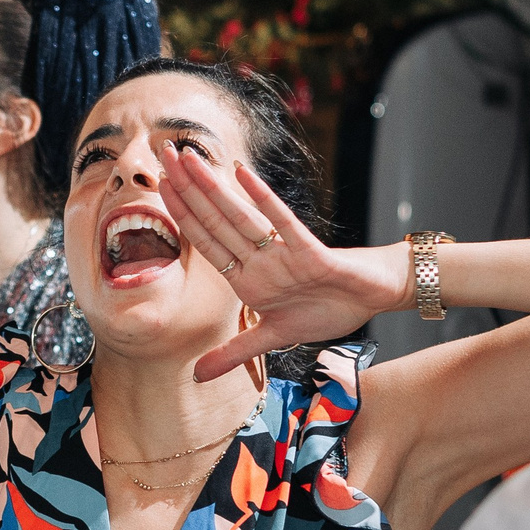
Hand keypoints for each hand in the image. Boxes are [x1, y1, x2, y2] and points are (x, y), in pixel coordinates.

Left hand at [157, 144, 408, 382]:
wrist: (371, 299)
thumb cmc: (325, 309)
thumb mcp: (273, 338)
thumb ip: (233, 353)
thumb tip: (195, 377)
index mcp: (247, 277)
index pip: (206, 241)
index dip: (181, 215)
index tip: (159, 185)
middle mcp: (260, 260)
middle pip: (216, 220)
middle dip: (188, 189)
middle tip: (162, 153)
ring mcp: (283, 254)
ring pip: (240, 216)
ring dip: (214, 187)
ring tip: (188, 157)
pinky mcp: (311, 253)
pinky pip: (283, 223)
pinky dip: (264, 199)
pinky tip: (242, 173)